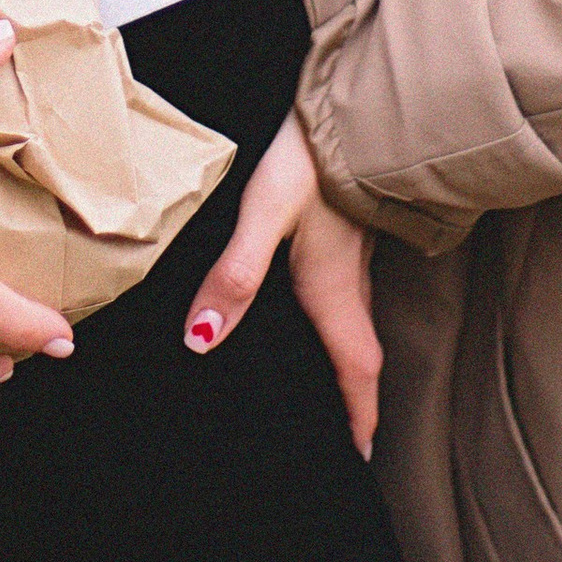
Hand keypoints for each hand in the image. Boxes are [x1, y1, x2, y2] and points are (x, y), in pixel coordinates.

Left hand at [183, 109, 381, 457]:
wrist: (352, 104)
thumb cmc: (311, 159)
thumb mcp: (266, 215)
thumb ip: (236, 275)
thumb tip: (202, 340)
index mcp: (332, 291)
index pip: (355, 370)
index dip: (358, 417)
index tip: (358, 457)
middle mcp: (349, 282)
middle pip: (359, 357)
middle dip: (355, 401)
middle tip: (346, 438)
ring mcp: (352, 256)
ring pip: (355, 325)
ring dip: (349, 364)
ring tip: (331, 390)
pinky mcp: (346, 231)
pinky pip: (347, 295)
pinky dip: (340, 324)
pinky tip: (315, 314)